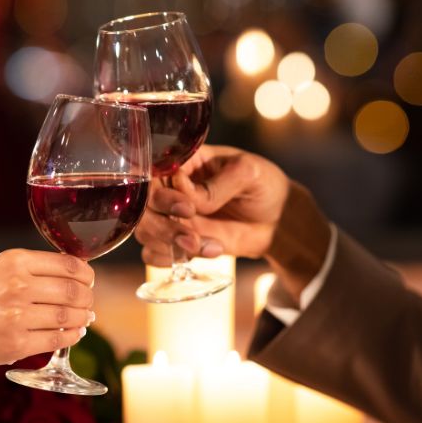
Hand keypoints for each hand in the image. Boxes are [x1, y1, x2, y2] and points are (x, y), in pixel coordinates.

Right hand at [0, 249, 95, 373]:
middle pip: (73, 291)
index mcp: (13, 261)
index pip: (69, 264)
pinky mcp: (16, 343)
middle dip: (87, 299)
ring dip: (83, 319)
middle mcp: (17, 285)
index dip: (86, 275)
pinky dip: (71, 337)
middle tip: (88, 304)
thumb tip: (73, 281)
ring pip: (69, 316)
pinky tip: (72, 334)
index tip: (88, 281)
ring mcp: (17, 315)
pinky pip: (57, 339)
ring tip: (84, 320)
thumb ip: (29, 272)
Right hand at [135, 145, 330, 302]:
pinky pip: (153, 253)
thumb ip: (218, 184)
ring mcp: (172, 216)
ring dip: (169, 244)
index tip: (186, 207)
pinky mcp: (178, 241)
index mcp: (183, 163)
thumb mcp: (249, 173)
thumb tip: (186, 194)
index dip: (160, 194)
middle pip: (143, 207)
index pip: (152, 174)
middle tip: (191, 236)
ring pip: (146, 231)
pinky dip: (169, 259)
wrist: (278, 221)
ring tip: (203, 247)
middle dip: (163, 226)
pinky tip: (200, 253)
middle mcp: (171, 189)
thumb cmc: (264, 186)